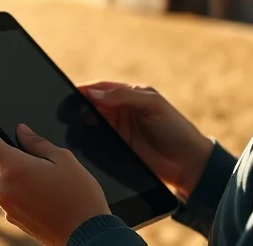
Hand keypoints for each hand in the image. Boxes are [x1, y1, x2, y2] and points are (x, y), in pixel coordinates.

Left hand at [0, 115, 110, 244]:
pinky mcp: (12, 217)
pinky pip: (2, 193)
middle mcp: (5, 188)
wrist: (87, 235)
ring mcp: (7, 205)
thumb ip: (38, 143)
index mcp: (16, 168)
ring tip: (10, 154)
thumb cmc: (80, 196)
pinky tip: (26, 179)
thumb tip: (21, 131)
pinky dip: (6, 181)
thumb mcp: (64, 159)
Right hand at [79, 82, 212, 200]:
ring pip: (92, 122)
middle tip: (64, 110)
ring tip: (69, 124)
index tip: (68, 91)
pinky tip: (79, 139)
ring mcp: (119, 130)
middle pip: (93, 104)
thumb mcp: (154, 105)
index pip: (102, 88)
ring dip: (80, 122)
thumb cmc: (176, 129)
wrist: (188, 164)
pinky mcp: (117, 147)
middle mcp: (123, 110)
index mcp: (131, 94)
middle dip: (78, 105)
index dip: (86, 89)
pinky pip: (97, 140)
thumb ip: (125, 96)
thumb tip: (94, 93)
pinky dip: (87, 138)